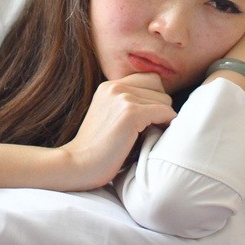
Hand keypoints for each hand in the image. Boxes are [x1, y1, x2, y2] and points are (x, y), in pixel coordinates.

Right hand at [58, 72, 176, 189]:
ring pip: (164, 100)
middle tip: (153, 127)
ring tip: (151, 134)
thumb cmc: (95, 150)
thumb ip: (125, 105)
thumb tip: (160, 107)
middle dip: (160, 106)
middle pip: (158, 87)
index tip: (151, 117)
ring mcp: (122, 98)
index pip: (148, 79)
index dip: (153, 98)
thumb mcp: (107, 117)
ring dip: (163, 117)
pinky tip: (157, 136)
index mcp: (108, 86)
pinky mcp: (131, 113)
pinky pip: (165, 112)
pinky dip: (167, 123)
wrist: (77, 165)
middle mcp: (115, 87)